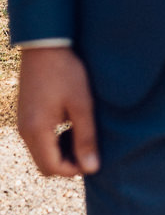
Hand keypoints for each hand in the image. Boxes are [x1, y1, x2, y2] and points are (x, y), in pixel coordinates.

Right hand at [17, 48, 99, 177]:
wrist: (45, 45)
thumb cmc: (66, 72)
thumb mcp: (82, 104)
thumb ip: (86, 138)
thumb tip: (91, 168)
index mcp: (37, 131)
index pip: (52, 168)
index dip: (73, 169)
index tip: (92, 157)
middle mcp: (24, 131)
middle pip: (44, 165)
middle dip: (66, 163)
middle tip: (88, 147)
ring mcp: (22, 123)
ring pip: (40, 153)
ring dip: (60, 152)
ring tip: (80, 134)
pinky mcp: (24, 114)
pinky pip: (36, 140)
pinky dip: (52, 141)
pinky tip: (68, 124)